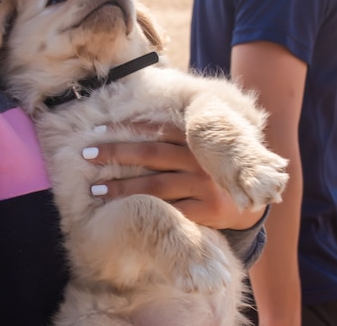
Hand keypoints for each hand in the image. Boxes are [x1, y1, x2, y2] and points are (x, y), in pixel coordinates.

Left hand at [83, 122, 264, 230]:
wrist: (250, 204)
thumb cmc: (211, 174)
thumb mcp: (198, 151)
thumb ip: (172, 140)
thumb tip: (131, 122)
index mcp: (195, 142)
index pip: (156, 131)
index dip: (125, 129)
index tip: (97, 131)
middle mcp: (200, 160)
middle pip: (151, 154)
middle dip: (116, 153)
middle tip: (86, 154)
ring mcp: (205, 186)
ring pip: (156, 185)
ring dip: (122, 187)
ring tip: (96, 189)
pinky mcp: (208, 212)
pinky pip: (170, 212)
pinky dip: (146, 211)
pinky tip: (124, 213)